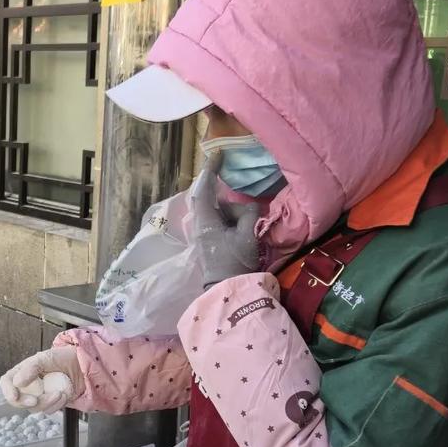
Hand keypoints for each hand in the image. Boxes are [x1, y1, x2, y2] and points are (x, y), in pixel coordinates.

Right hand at [0, 345, 83, 411]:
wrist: (83, 366)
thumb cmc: (63, 357)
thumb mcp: (45, 358)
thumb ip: (30, 369)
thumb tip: (17, 382)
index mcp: (22, 372)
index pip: (7, 382)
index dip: (7, 390)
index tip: (14, 396)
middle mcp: (28, 385)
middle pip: (18, 400)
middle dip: (28, 402)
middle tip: (36, 400)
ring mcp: (39, 395)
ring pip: (34, 408)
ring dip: (46, 403)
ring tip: (60, 393)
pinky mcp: (50, 403)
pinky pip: (48, 410)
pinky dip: (56, 405)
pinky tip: (64, 396)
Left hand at [190, 167, 259, 287]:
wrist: (229, 292)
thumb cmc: (236, 262)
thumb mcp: (247, 235)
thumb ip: (247, 213)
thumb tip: (247, 206)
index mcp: (205, 221)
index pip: (204, 189)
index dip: (210, 170)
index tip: (219, 154)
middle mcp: (199, 225)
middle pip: (210, 198)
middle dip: (223, 193)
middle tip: (235, 187)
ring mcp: (202, 234)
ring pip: (216, 210)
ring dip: (230, 211)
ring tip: (246, 224)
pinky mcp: (209, 241)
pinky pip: (219, 221)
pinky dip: (229, 217)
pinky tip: (241, 226)